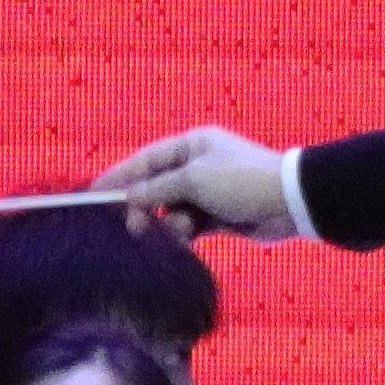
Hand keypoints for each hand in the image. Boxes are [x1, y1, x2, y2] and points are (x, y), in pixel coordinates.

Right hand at [88, 127, 307, 244]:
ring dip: (168, 223)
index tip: (95, 194)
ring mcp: (207, 191)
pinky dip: (183, 233)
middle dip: (144, 206)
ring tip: (179, 231)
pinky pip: (188, 225)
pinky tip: (187, 239)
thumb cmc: (240, 181)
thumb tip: (128, 197)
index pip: (145, 160)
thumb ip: (157, 188)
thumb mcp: (194, 179)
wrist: (289, 203)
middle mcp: (197, 166)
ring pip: (170, 209)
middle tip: (135, 227)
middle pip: (155, 186)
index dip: (119, 176)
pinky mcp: (217, 216)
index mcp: (191, 145)